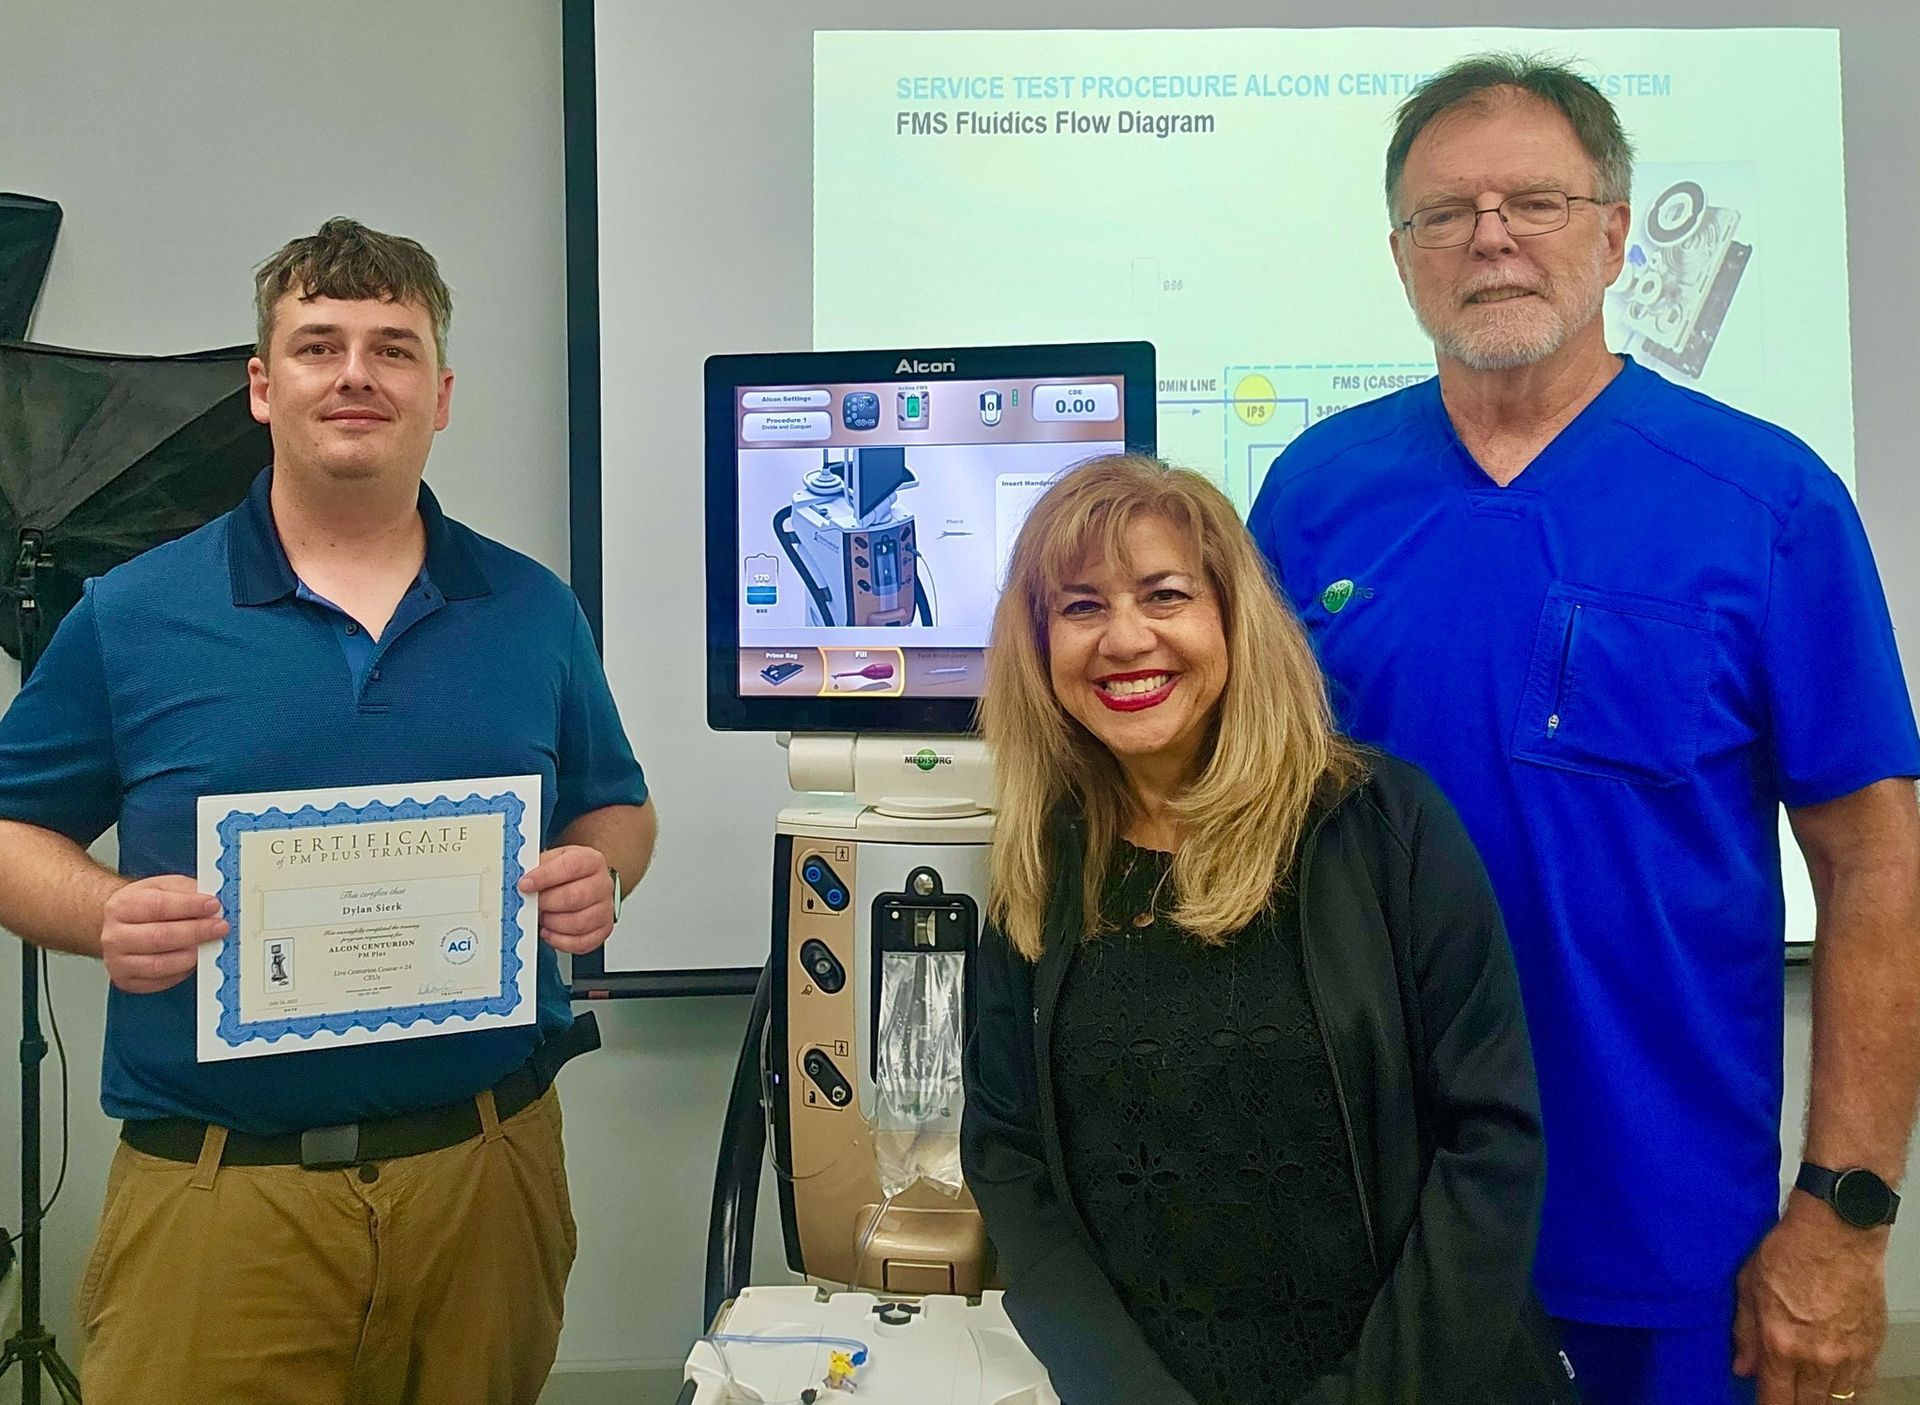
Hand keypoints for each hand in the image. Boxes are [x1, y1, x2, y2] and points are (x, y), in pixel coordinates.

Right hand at [100, 875, 227, 993]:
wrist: (118, 925)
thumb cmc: (143, 906)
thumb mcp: (162, 887)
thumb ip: (187, 891)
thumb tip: (213, 903)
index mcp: (122, 906)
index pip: (157, 906)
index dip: (189, 906)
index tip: (213, 905)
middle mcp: (115, 936)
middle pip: (159, 937)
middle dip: (196, 932)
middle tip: (220, 927)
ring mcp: (118, 961)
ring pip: (160, 964)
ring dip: (191, 956)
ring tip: (210, 945)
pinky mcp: (127, 981)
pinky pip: (160, 981)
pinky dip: (182, 972)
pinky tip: (193, 959)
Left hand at [517, 845, 616, 954]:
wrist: (586, 881)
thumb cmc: (568, 872)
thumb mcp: (553, 859)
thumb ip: (537, 868)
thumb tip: (520, 881)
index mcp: (591, 861)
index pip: (570, 867)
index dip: (544, 877)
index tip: (525, 885)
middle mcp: (602, 884)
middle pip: (574, 897)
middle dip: (547, 903)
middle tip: (534, 904)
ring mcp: (606, 908)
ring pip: (579, 923)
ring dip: (553, 923)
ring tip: (543, 917)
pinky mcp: (604, 929)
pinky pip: (583, 942)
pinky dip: (561, 941)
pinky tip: (551, 932)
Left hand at [1734, 1193, 1887, 1404]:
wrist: (1837, 1233)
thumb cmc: (1789, 1252)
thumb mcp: (1749, 1286)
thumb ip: (1745, 1332)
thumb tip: (1742, 1368)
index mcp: (1782, 1345)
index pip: (1775, 1400)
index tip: (1762, 1404)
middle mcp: (1817, 1359)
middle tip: (1784, 1396)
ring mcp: (1848, 1356)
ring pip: (1837, 1401)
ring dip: (1820, 1400)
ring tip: (1807, 1393)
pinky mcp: (1871, 1347)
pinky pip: (1861, 1384)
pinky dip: (1848, 1388)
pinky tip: (1835, 1381)